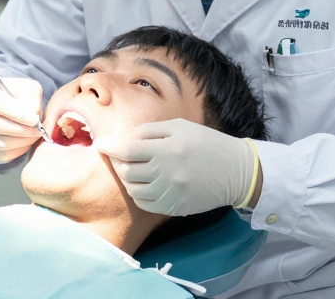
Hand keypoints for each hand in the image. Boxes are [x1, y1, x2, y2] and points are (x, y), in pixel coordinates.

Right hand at [0, 77, 44, 163]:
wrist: (0, 106)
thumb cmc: (14, 95)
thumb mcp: (25, 87)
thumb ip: (31, 97)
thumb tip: (34, 114)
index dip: (18, 114)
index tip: (35, 120)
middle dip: (22, 130)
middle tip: (39, 131)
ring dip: (21, 142)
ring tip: (34, 136)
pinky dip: (16, 151)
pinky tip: (25, 143)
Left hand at [94, 118, 259, 216]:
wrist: (235, 171)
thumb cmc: (205, 142)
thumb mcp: (179, 127)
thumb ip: (148, 131)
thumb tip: (122, 138)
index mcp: (168, 149)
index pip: (128, 150)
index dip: (109, 146)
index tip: (99, 143)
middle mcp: (167, 173)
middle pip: (126, 171)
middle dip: (118, 161)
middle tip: (120, 154)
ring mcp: (171, 193)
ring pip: (132, 189)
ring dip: (127, 178)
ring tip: (133, 167)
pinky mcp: (175, 207)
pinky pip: (144, 203)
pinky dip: (138, 193)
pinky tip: (144, 182)